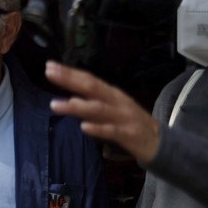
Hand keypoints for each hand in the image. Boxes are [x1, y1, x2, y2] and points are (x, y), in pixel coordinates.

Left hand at [46, 61, 160, 164]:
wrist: (158, 141)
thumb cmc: (128, 122)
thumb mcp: (110, 108)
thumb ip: (91, 103)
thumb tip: (68, 97)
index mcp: (111, 94)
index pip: (89, 79)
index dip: (70, 73)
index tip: (49, 66)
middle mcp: (117, 101)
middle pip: (92, 88)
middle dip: (70, 80)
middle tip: (49, 73)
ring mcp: (123, 117)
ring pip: (99, 109)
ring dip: (76, 106)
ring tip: (54, 104)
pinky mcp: (129, 134)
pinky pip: (112, 131)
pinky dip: (98, 128)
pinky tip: (83, 127)